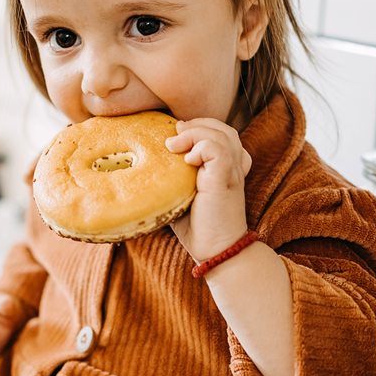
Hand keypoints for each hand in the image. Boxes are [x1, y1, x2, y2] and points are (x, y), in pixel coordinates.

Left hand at [165, 118, 252, 261]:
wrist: (215, 250)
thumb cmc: (197, 226)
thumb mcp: (181, 194)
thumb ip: (172, 175)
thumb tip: (143, 163)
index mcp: (226, 167)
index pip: (220, 133)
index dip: (200, 128)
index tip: (176, 137)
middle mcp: (233, 166)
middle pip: (223, 129)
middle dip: (197, 125)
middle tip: (175, 134)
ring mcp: (232, 172)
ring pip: (222, 134)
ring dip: (194, 134)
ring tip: (174, 146)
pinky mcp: (226, 180)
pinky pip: (219, 150)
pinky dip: (201, 147)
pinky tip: (187, 161)